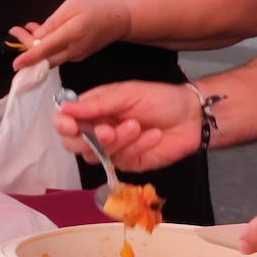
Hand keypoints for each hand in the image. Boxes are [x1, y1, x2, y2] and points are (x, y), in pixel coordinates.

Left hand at [9, 0, 130, 69]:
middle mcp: (73, 50)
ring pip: (50, 57)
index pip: (45, 50)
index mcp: (72, 34)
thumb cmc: (96, 7)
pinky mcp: (78, 56)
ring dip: (35, 45)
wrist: (121, 20)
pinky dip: (47, 46)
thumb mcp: (72, 5)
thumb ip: (53, 22)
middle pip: (44, 57)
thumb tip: (37, 38)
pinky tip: (42, 33)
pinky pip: (58, 54)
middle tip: (15, 30)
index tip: (15, 65)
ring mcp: (76, 55)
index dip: (29, 57)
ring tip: (26, 28)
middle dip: (26, 47)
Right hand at [52, 81, 201, 171]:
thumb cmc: (160, 98)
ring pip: (97, 155)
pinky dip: (137, 147)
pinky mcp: (129, 163)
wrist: (192, 117)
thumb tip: (64, 108)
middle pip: (74, 144)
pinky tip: (153, 136)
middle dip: (88, 140)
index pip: (66, 121)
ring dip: (117, 141)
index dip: (64, 125)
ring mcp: (113, 149)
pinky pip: (122, 160)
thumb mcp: (128, 93)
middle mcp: (98, 130)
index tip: (70, 125)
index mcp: (94, 109)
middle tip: (107, 130)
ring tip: (137, 126)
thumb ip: (97, 103)